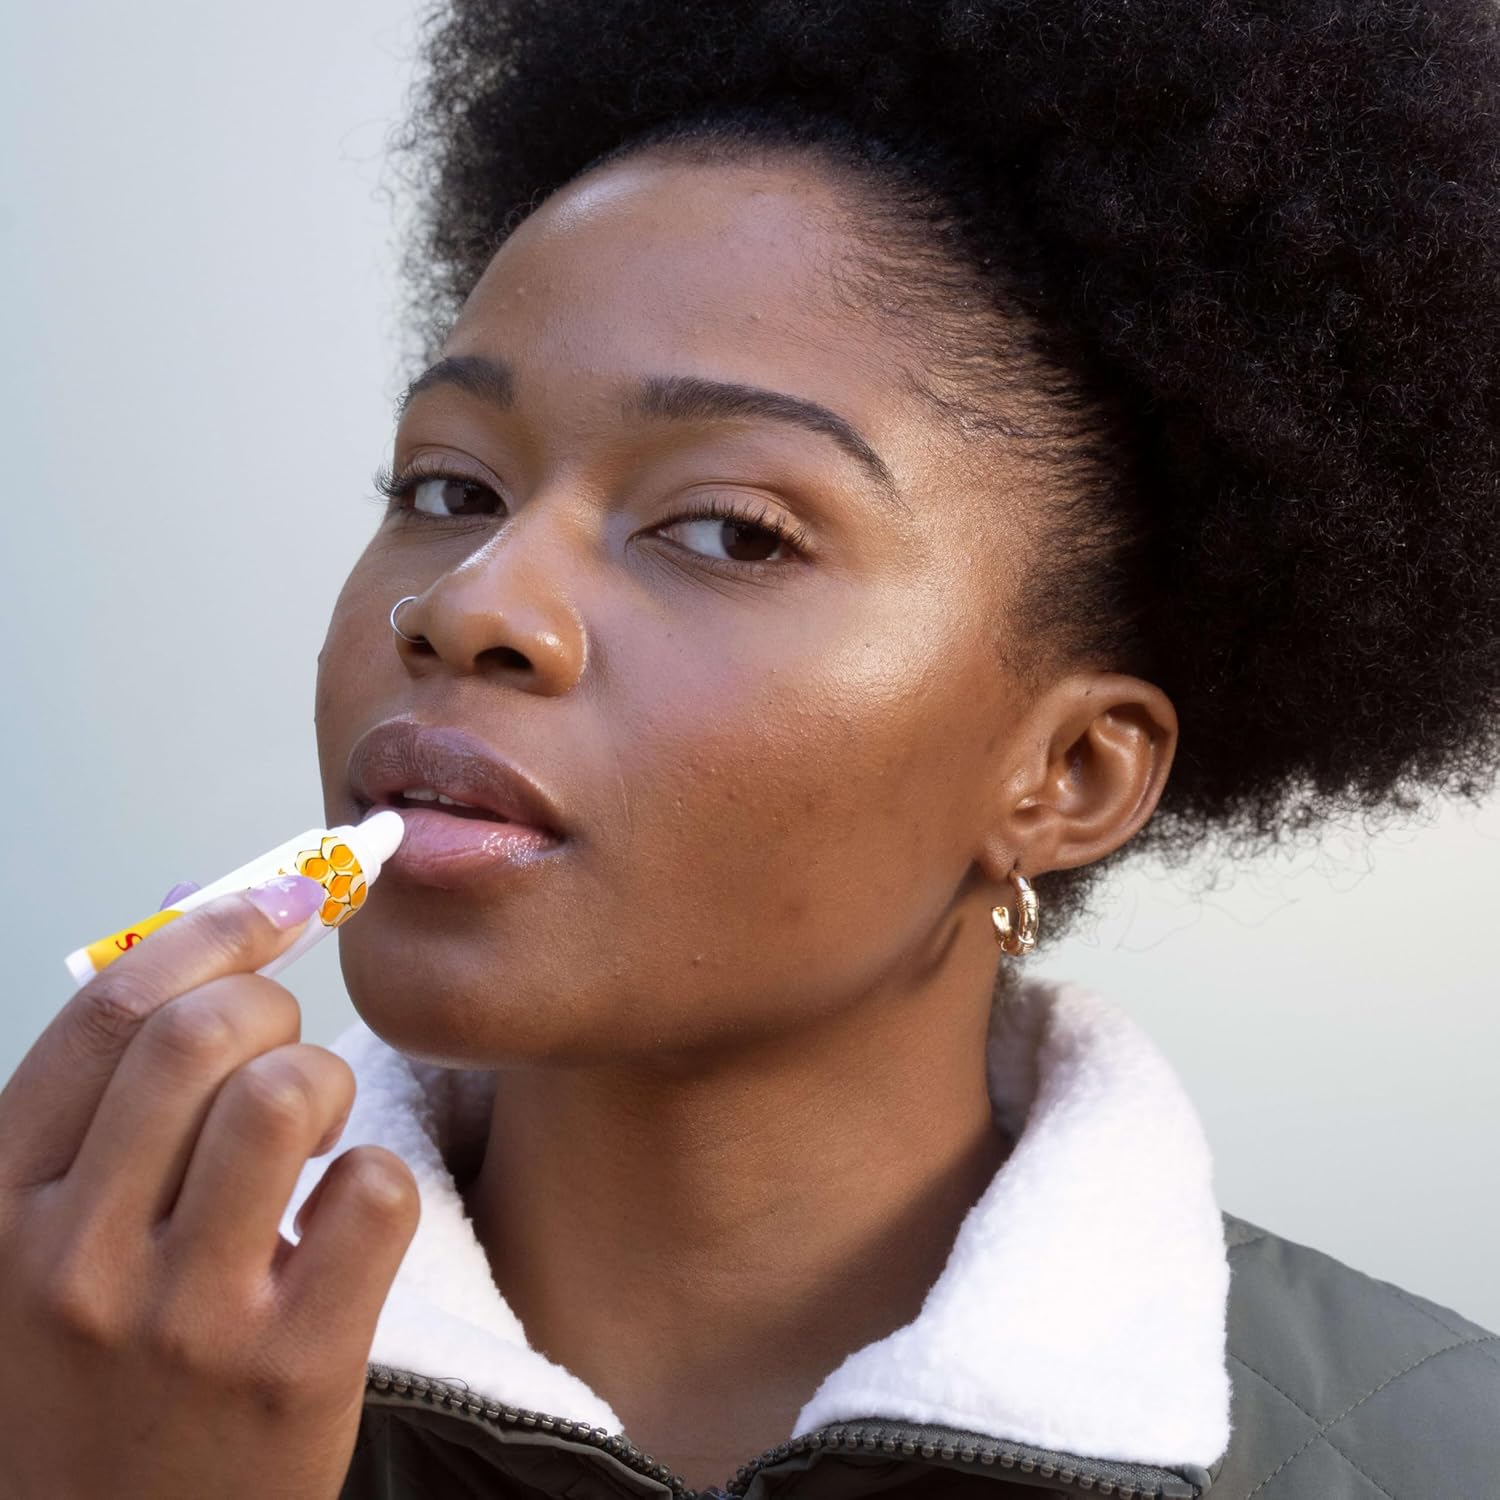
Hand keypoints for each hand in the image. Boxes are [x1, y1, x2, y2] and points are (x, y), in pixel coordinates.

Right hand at [0, 875, 420, 1499]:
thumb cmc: (97, 1377)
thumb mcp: (44, 1242)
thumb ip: (104, 1100)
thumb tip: (204, 915)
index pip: (112, 1008)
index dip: (214, 926)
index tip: (279, 897)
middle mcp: (75, 1262)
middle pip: (205, 1033)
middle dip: (271, 1003)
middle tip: (282, 1042)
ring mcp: (184, 1322)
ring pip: (293, 1093)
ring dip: (327, 1084)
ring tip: (312, 1138)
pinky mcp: (292, 1371)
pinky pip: (374, 1190)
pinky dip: (377, 1180)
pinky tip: (339, 1225)